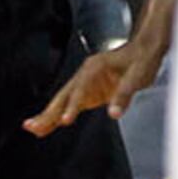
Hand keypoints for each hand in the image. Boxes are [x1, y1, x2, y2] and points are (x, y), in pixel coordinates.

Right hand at [27, 32, 164, 135]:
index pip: (79, 90)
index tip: (64, 120)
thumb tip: (114, 113)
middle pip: (63, 96)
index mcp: (94, 68)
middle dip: (48, 112)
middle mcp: (85, 75)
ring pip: (63, 102)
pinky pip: (71, 106)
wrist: (145, 49)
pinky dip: (60, 116)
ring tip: (32, 128)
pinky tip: (49, 126)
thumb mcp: (137, 76)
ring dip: (48, 116)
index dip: (71, 106)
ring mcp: (86, 84)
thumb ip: (124, 95)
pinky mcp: (90, 93)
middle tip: (32, 126)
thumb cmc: (141, 59)